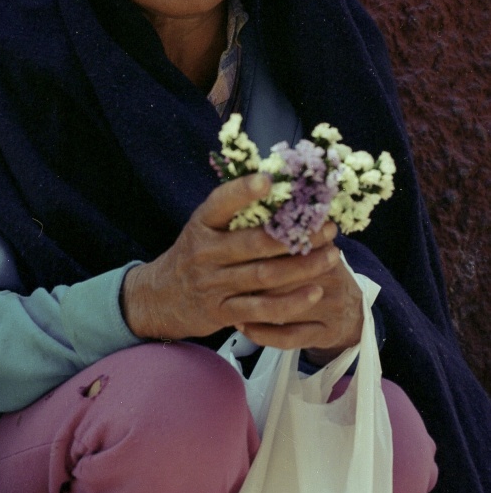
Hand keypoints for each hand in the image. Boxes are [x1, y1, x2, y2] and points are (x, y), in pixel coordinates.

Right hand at [121, 174, 361, 353]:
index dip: (242, 191)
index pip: (220, 203)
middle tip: (327, 227)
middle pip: (254, 243)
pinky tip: (315, 291)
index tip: (268, 180)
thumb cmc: (194, 253)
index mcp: (202, 223)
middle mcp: (205, 252)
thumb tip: (278, 182)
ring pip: (264, 276)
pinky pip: (262, 310)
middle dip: (295, 235)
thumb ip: (231, 210)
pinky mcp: (223, 312)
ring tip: (332, 256)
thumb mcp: (203, 226)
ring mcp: (213, 284)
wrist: (160, 296)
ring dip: (302, 266)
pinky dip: (291, 302)